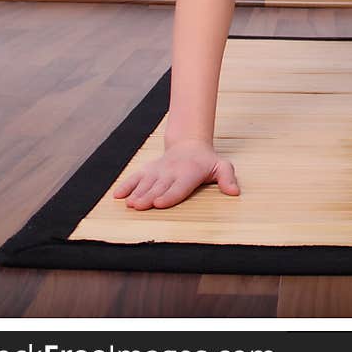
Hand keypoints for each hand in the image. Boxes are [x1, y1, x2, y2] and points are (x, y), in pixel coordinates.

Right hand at [112, 138, 239, 209]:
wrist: (189, 144)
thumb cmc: (206, 162)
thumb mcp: (222, 167)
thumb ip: (227, 179)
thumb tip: (235, 192)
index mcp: (189, 174)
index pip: (179, 187)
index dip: (169, 195)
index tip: (160, 203)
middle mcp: (171, 172)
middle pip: (159, 187)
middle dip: (149, 197)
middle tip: (139, 206)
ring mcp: (158, 171)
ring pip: (146, 183)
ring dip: (136, 193)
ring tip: (129, 204)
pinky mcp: (148, 170)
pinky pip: (135, 177)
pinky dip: (126, 185)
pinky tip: (117, 195)